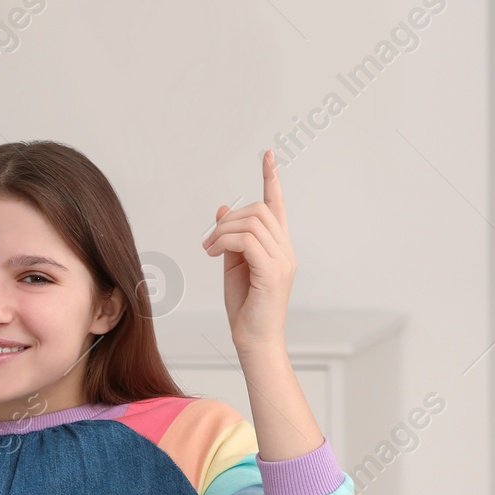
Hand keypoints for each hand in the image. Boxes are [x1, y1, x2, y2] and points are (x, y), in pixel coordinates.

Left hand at [201, 149, 295, 356]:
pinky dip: (225, 242)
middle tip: (208, 241)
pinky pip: (247, 241)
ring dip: (222, 231)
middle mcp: (285, 250)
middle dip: (228, 219)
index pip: (277, 206)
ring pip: (251, 223)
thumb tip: (223, 208)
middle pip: (258, 210)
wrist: (254, 340)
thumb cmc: (245, 307)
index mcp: (278, 247)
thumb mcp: (233, 266)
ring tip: (208, 250)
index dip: (272, 179)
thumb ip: (229, 238)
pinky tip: (213, 254)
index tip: (268, 155)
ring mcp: (282, 260)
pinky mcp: (273, 272)